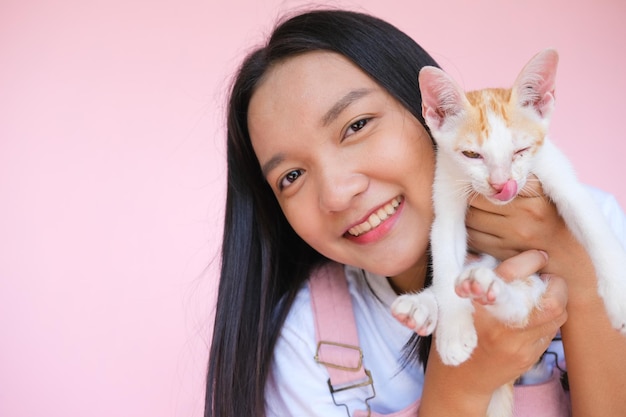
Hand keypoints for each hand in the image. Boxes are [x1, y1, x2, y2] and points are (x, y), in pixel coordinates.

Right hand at [419, 250, 567, 415]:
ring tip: (544, 294)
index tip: (538, 255)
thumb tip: (486, 256)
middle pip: (550, 302)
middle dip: (557, 285)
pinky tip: (534, 316)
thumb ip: (472, 282)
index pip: (511, 276)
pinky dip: (548, 319)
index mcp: (480, 308)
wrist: (458, 380)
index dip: (529, 260)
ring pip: (557, 317)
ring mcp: (519, 346)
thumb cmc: (452, 335)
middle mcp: (502, 328)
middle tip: (549, 278)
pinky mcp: (528, 358)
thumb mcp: (452, 304)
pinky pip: (549, 333)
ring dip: (555, 301)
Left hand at [465, 177, 593, 294]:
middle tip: (472, 198)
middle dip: (470, 199)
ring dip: (468, 216)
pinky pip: (474, 239)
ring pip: (471, 220)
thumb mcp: (544, 191)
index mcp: (537, 193)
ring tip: (475, 213)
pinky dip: (471, 232)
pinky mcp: (505, 253)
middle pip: (476, 201)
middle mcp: (526, 214)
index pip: (491, 182)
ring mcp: (515, 236)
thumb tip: (485, 169)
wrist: (570, 255)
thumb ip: (518, 179)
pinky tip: (477, 228)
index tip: (479, 182)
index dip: (480, 182)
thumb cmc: (553, 217)